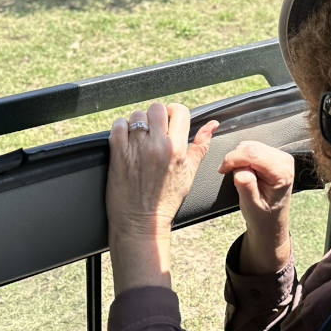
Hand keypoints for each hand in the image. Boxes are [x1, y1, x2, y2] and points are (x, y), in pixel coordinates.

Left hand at [106, 102, 218, 291]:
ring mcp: (137, 148)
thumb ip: (200, 146)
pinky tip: (125, 140)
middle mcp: (158, 145)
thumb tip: (212, 124)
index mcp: (177, 149)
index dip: (174, 113)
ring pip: (137, 115)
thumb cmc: (166, 200)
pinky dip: (120, 128)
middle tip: (153, 130)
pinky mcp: (118, 153)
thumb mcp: (190, 173)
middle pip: (157, 108)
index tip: (169, 121)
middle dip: (156, 116)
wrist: (142, 222)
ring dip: (137, 123)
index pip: (179, 111)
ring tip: (139, 138)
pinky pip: (118, 125)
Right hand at [217, 141, 294, 274]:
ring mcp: (279, 156)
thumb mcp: (251, 205)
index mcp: (282, 173)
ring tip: (242, 177)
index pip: (253, 154)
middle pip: (251, 147)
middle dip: (236, 159)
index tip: (223, 170)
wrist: (270, 221)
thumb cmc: (263, 215)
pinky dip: (243, 158)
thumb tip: (240, 171)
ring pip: (249, 145)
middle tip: (233, 177)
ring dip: (239, 159)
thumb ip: (246, 187)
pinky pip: (251, 148)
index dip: (234, 159)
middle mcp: (284, 161)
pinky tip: (245, 171)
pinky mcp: (273, 155)